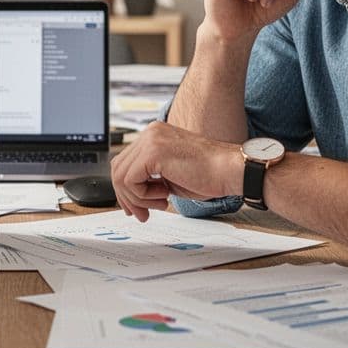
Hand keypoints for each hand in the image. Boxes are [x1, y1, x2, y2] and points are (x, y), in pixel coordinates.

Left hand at [110, 121, 234, 221]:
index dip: (127, 189)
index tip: (136, 207)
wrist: (230, 171)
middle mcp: (150, 133)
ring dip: (137, 198)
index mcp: (154, 135)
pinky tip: (165, 196)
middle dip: (127, 197)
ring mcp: (150, 140)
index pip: (125, 162)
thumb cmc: (209, 174)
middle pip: (118, 168)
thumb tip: (130, 196)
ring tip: (161, 203)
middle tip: (142, 214)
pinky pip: (130, 181)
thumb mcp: (170, 175)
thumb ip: (149, 178)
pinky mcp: (153, 152)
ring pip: (121, 176)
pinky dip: (143, 196)